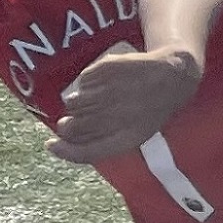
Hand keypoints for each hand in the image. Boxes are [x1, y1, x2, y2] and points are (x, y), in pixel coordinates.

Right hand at [50, 45, 201, 166]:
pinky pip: (81, 82)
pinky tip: (106, 84)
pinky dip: (87, 85)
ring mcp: (111, 91)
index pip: (86, 152)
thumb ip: (95, 144)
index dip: (64, 151)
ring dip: (76, 104)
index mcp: (127, 138)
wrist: (172, 77)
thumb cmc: (146, 112)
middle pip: (72, 127)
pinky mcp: (107, 70)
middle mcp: (118, 115)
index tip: (51, 144)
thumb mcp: (130, 136)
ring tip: (97, 100)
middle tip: (74, 120)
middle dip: (67, 125)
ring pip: (72, 103)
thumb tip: (53, 145)